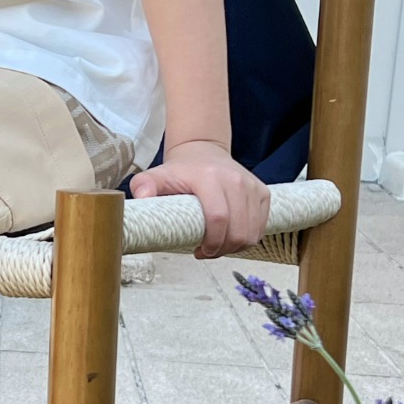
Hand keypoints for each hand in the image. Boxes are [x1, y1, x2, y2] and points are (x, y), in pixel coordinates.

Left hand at [128, 140, 270, 258]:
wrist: (203, 152)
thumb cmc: (180, 171)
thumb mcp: (156, 176)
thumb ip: (144, 186)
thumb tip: (141, 199)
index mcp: (209, 178)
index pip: (218, 218)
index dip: (212, 243)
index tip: (199, 251)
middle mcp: (235, 180)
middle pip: (238, 231)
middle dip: (223, 250)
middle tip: (206, 252)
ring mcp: (252, 186)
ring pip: (252, 233)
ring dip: (235, 248)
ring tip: (217, 246)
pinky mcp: (262, 193)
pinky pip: (261, 227)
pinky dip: (248, 239)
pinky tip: (231, 237)